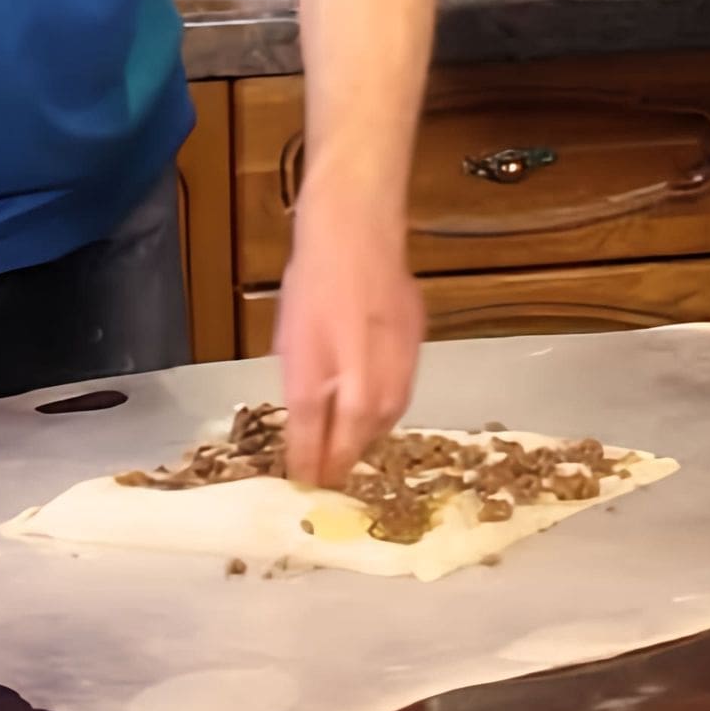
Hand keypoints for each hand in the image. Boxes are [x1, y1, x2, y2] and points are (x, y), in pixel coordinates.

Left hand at [275, 192, 423, 486]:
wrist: (357, 224)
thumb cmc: (313, 280)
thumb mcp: (292, 344)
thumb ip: (303, 399)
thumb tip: (307, 437)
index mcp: (343, 379)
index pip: (330, 443)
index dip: (316, 469)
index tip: (305, 487)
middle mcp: (378, 377)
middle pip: (366, 435)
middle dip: (346, 458)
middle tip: (326, 472)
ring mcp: (404, 356)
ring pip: (390, 414)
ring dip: (368, 435)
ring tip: (346, 444)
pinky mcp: (417, 339)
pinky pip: (403, 387)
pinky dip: (385, 404)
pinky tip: (370, 401)